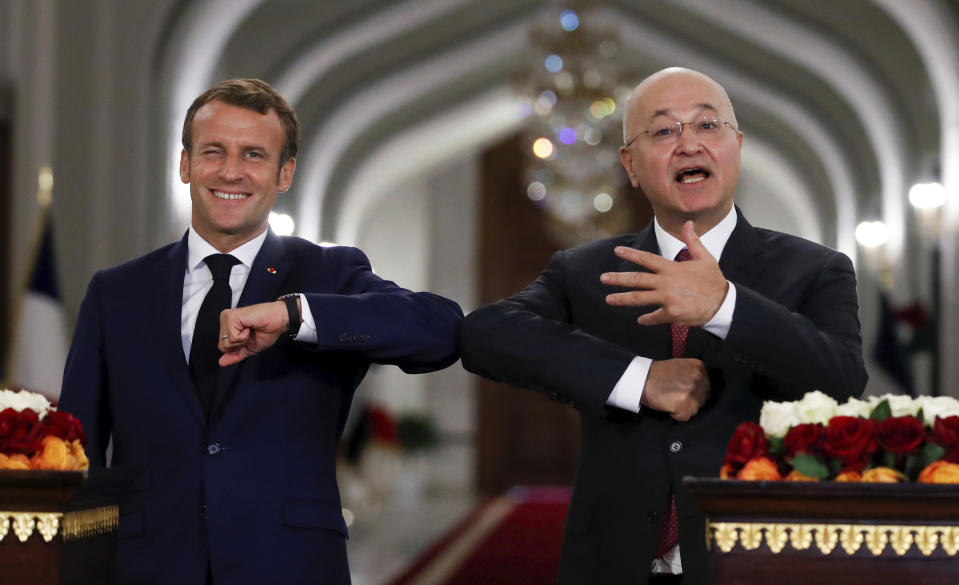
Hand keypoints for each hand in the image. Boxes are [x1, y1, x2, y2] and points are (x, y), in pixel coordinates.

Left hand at [218, 300, 289, 365]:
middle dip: (239, 344)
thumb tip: (221, 363)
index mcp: (229, 325)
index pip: (223, 346)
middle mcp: (225, 319)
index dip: (238, 347)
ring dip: (242, 340)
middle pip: (222, 346)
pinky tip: (249, 326)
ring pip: (226, 342)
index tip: (249, 336)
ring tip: (250, 329)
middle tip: (250, 333)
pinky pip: (232, 337)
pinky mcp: (231, 316)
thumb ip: (235, 355)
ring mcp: (227, 317)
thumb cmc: (267, 330)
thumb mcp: (250, 347)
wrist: (279, 320)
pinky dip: (243, 336)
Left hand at [601, 221, 727, 326]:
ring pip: (640, 298)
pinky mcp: (672, 314)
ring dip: (623, 299)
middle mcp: (667, 283)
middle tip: (603, 278)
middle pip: (637, 280)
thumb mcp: (705, 258)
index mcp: (672, 268)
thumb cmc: (713, 281)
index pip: (647, 259)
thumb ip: (692, 241)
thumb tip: (688, 223)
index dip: (631, 254)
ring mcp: (668, 299)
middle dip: (618, 279)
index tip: (617, 251)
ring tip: (609, 299)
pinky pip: (654, 317)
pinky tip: (640, 320)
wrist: (723, 303)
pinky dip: (647, 319)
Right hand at [642, 358, 709, 421]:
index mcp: (698, 367)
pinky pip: (685, 417)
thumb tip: (701, 390)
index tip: (682, 392)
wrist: (640, 378)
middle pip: (702, 399)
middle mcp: (697, 377)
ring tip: (670, 399)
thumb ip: (693, 375)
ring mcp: (691, 390)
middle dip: (689, 401)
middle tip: (674, 396)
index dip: (694, 393)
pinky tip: (667, 404)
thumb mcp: (680, 366)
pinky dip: (675, 414)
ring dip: (683, 408)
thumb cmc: (658, 374)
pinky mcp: (684, 403)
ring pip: (694, 409)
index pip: (705, 388)